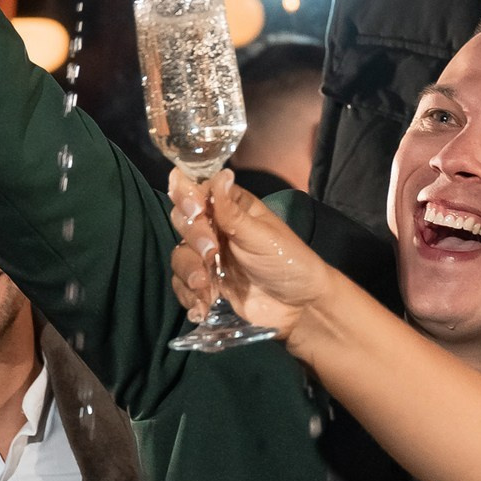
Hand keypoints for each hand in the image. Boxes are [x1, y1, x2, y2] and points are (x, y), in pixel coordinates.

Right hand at [169, 167, 335, 344]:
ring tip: (205, 286)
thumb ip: (232, 211)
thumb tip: (221, 173)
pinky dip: (189, 296)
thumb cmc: (288, 262)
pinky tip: (203, 307)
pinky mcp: (207, 284)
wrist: (300, 307)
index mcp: (231, 207)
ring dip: (188, 270)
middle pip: (182, 220)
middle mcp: (216, 228)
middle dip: (193, 236)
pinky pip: (183, 285)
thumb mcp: (261, 236)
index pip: (196, 189)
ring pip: (180, 255)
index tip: (196, 210)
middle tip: (210, 252)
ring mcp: (209, 257)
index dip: (186, 195)